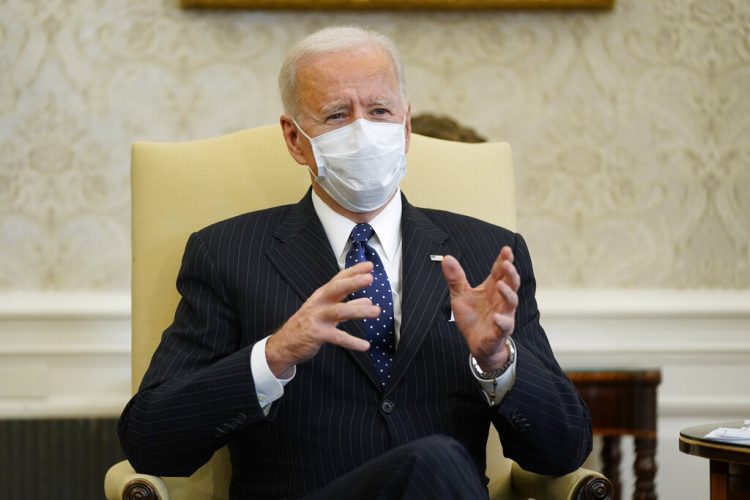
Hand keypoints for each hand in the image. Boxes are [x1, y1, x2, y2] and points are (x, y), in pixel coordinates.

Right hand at [265, 262, 377, 377]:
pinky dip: (352, 341)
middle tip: (370, 278)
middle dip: (353, 282)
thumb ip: (347, 306)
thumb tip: (368, 301)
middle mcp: (319, 303)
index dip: (354, 271)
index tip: (369, 265)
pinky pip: (337, 337)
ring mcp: (317, 318)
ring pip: (339, 311)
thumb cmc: (306, 325)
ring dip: (359, 310)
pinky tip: (364, 345)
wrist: (284, 344)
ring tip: (376, 311)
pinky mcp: (317, 334)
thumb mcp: (326, 312)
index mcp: (322, 296)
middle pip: (336, 288)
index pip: (339, 279)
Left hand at [441, 246, 519, 370]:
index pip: (500, 272)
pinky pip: (504, 326)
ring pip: (511, 302)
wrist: (476, 344)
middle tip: (507, 262)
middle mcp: (501, 300)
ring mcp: (503, 315)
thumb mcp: (460, 295)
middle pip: (511, 283)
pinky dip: (501, 321)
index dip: (504, 260)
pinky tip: (496, 317)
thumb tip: (446, 258)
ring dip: (508, 293)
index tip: (506, 249)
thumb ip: (455, 278)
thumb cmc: (472, 317)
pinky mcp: (499, 332)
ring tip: (501, 285)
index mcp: (492, 288)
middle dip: (511, 273)